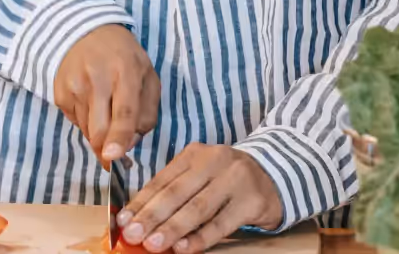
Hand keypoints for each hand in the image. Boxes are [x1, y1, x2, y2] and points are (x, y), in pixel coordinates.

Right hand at [54, 24, 159, 164]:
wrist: (85, 31)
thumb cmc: (124, 57)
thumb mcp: (147, 76)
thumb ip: (147, 113)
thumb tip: (129, 145)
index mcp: (126, 72)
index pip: (124, 112)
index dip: (119, 138)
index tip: (112, 157)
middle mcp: (98, 78)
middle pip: (99, 129)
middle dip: (106, 150)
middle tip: (113, 156)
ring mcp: (75, 85)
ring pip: (88, 130)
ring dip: (99, 133)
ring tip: (105, 109)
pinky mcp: (60, 92)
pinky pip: (75, 122)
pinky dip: (86, 121)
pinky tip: (91, 101)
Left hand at [117, 144, 282, 253]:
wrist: (275, 174)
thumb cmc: (227, 181)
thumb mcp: (200, 177)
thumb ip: (174, 193)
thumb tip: (139, 220)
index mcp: (195, 153)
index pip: (162, 180)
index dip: (140, 202)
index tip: (122, 222)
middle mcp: (215, 160)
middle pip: (177, 193)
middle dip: (151, 216)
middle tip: (133, 235)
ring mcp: (235, 179)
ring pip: (197, 208)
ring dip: (173, 229)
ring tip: (153, 244)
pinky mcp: (252, 200)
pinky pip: (221, 223)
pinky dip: (201, 238)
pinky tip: (184, 248)